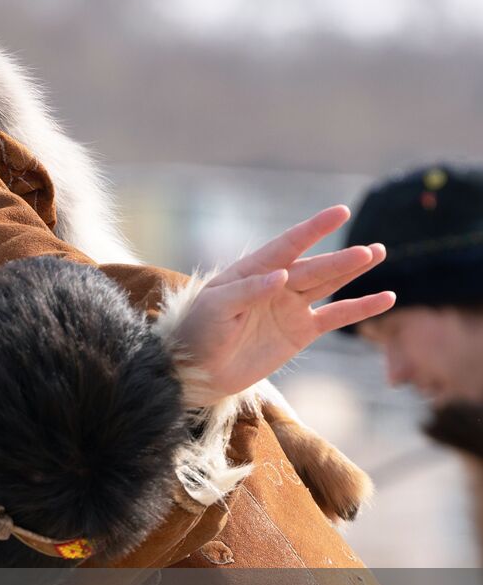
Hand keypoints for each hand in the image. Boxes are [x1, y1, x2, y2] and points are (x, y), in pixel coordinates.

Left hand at [173, 205, 393, 404]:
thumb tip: (281, 275)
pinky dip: (360, 308)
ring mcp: (290, 307)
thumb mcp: (216, 308)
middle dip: (340, 260)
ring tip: (378, 253)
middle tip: (369, 251)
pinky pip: (336, 316)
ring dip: (352, 270)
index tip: (340, 213)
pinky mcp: (301, 332)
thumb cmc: (198, 332)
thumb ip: (248, 291)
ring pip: (328, 284)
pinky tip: (386, 298)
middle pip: (313, 268)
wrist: (198, 371)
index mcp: (252, 271)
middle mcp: (276, 284)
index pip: (287, 246)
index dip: (313, 229)